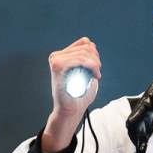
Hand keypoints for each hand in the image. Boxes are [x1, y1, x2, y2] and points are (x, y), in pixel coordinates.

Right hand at [42, 38, 101, 152]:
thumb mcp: (84, 72)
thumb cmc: (78, 94)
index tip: (97, 67)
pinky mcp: (57, 67)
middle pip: (86, 46)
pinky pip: (79, 60)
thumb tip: (90, 45)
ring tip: (96, 75)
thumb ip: (86, 57)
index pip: (84, 42)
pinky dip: (91, 66)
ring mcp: (55, 60)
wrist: (70, 110)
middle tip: (97, 73)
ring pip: (84, 52)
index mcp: (61, 55)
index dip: (95, 53)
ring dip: (95, 64)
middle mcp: (56, 56)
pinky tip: (94, 76)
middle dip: (96, 59)